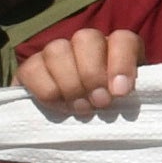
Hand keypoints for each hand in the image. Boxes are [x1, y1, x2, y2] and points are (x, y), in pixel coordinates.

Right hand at [15, 25, 150, 117]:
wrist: (77, 124)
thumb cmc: (111, 111)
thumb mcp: (128, 102)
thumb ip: (130, 94)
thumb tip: (124, 93)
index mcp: (118, 48)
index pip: (123, 39)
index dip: (121, 62)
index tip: (120, 92)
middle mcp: (87, 43)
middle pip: (86, 38)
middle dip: (92, 74)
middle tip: (99, 103)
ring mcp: (57, 51)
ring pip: (57, 49)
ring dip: (70, 83)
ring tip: (80, 108)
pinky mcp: (31, 67)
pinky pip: (32, 68)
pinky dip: (46, 90)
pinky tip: (59, 106)